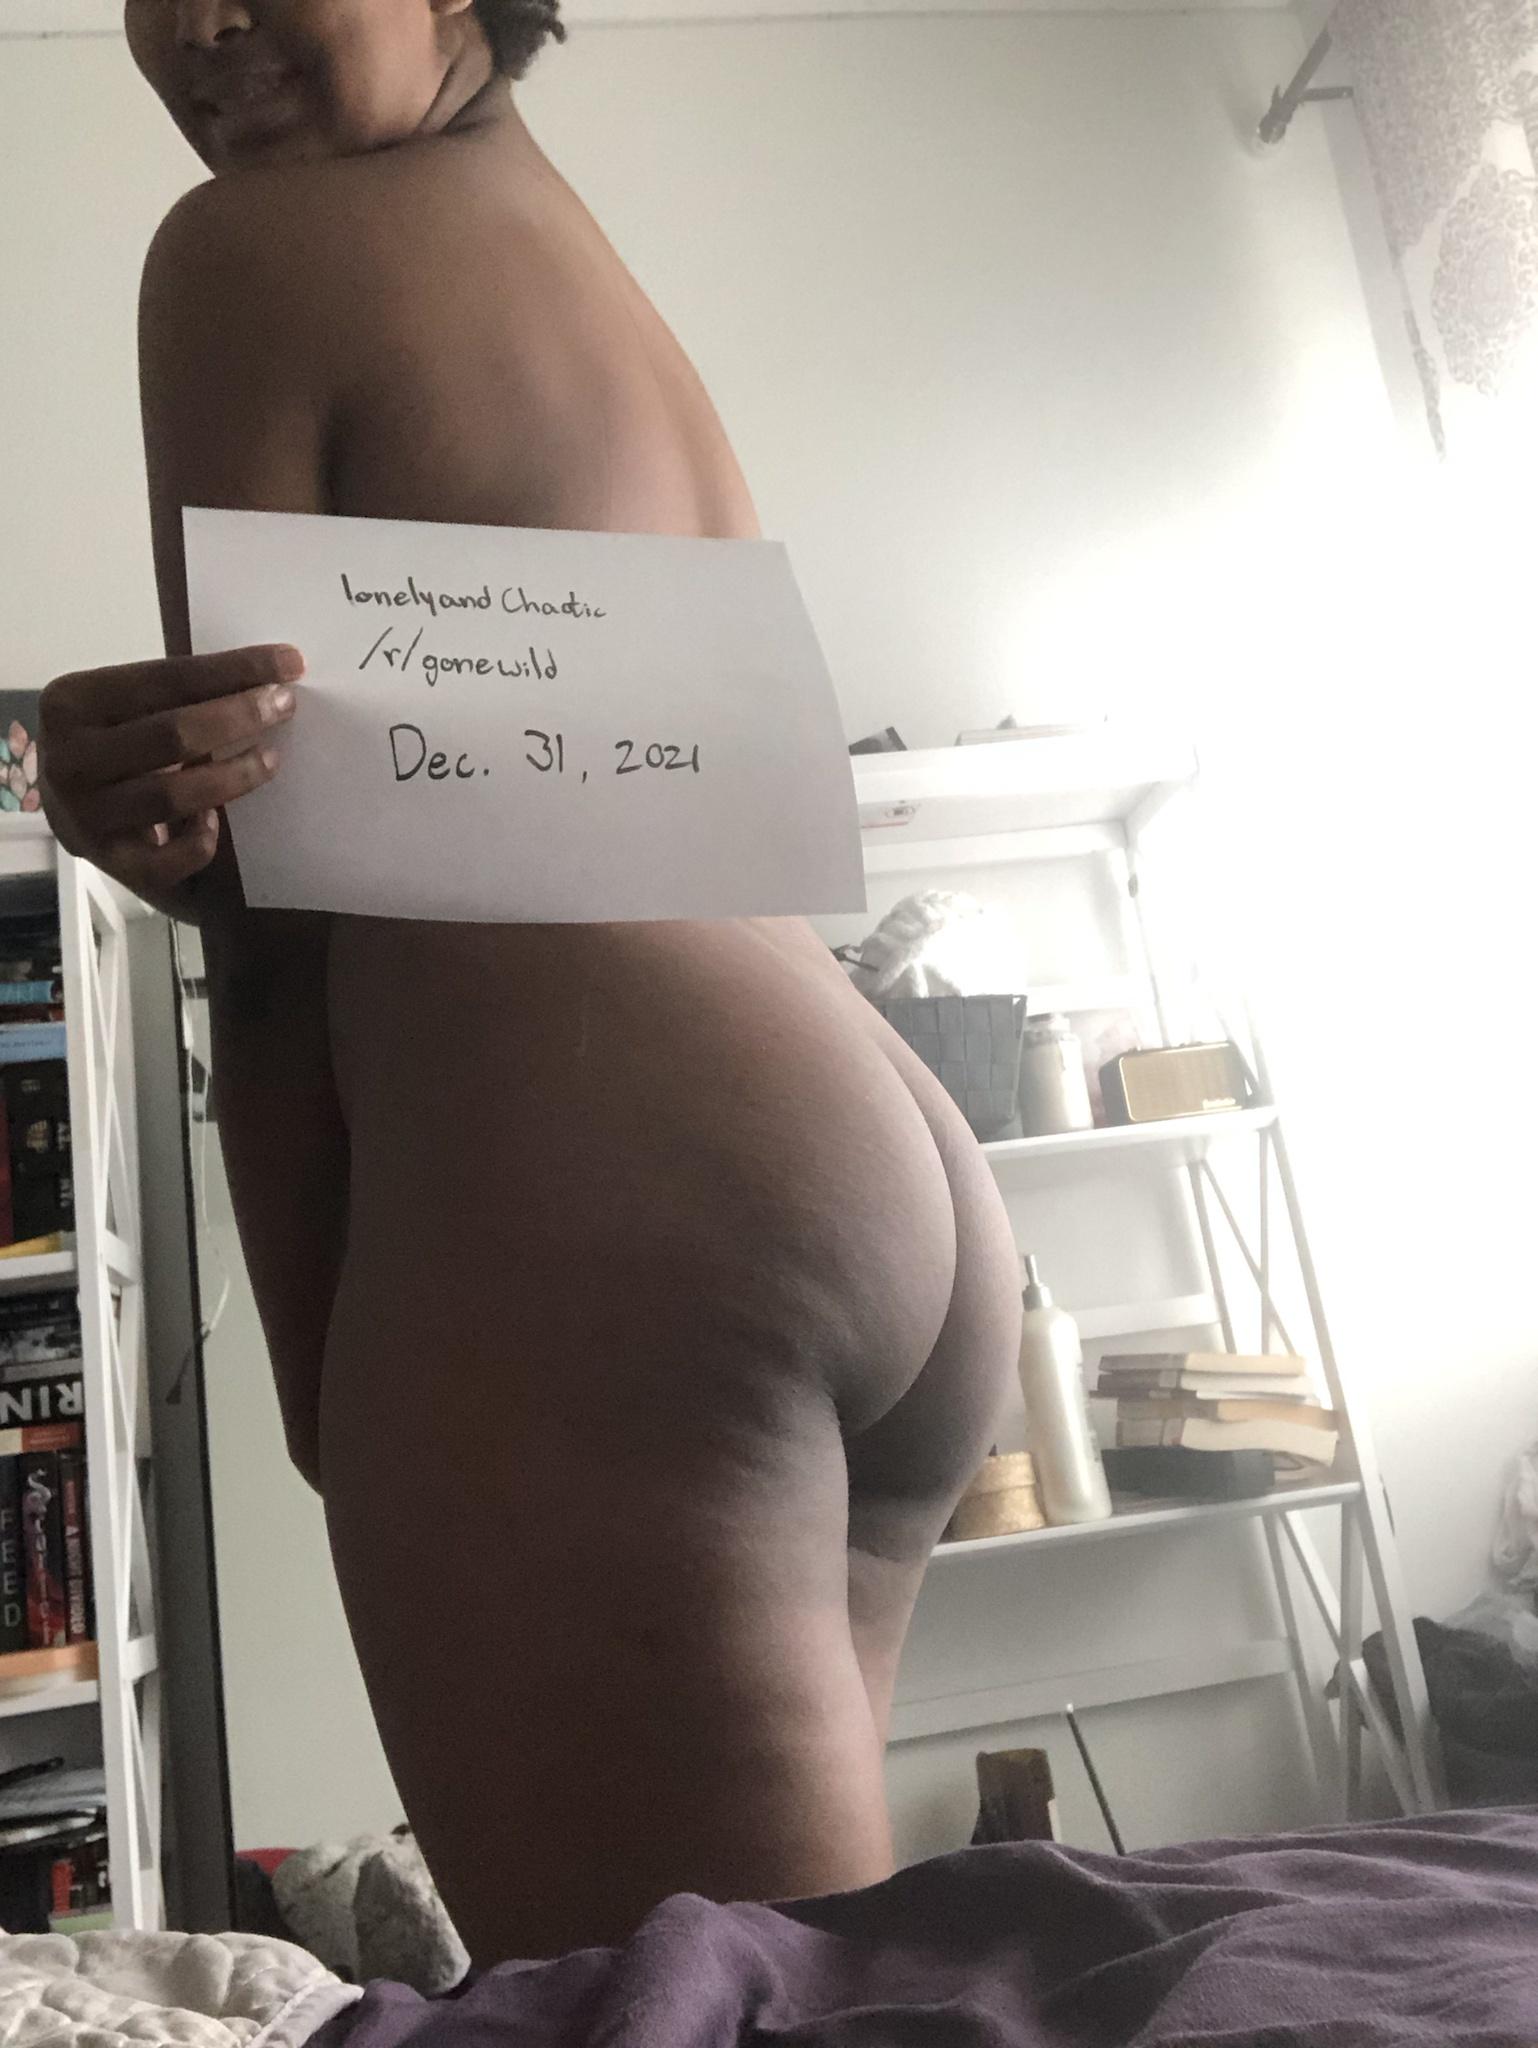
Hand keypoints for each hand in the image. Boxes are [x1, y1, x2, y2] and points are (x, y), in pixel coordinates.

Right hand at [38, 645, 300, 917]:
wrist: (68, 807)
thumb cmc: (114, 746)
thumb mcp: (129, 708)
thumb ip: (178, 694)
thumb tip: (270, 675)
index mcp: (71, 703)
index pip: (164, 679)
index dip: (232, 670)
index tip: (289, 663)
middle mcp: (68, 759)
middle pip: (170, 735)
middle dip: (238, 717)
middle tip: (284, 707)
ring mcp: (83, 815)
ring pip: (171, 796)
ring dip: (232, 777)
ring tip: (270, 760)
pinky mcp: (107, 862)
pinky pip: (163, 862)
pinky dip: (198, 844)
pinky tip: (216, 823)